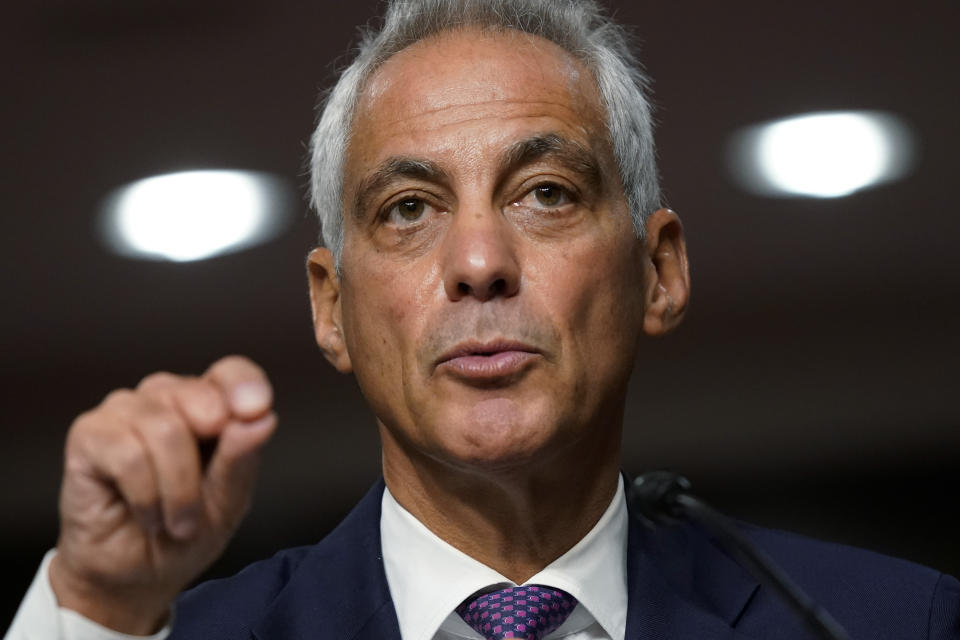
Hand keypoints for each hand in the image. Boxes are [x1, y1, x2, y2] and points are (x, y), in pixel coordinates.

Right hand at [48, 355, 277, 633]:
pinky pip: (128, 452)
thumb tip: (262, 418)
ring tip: (175, 520)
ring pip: (165, 427)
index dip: (244, 386)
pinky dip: (146, 495)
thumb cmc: (184, 533)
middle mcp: (167, 398)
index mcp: (209, 405)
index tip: (256, 411)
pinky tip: (146, 513)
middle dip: (207, 462)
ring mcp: (125, 410)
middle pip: (200, 398)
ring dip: (177, 489)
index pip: (231, 373)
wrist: (134, 577)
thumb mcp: (228, 503)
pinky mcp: (89, 433)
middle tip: (202, 504)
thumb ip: (241, 459)